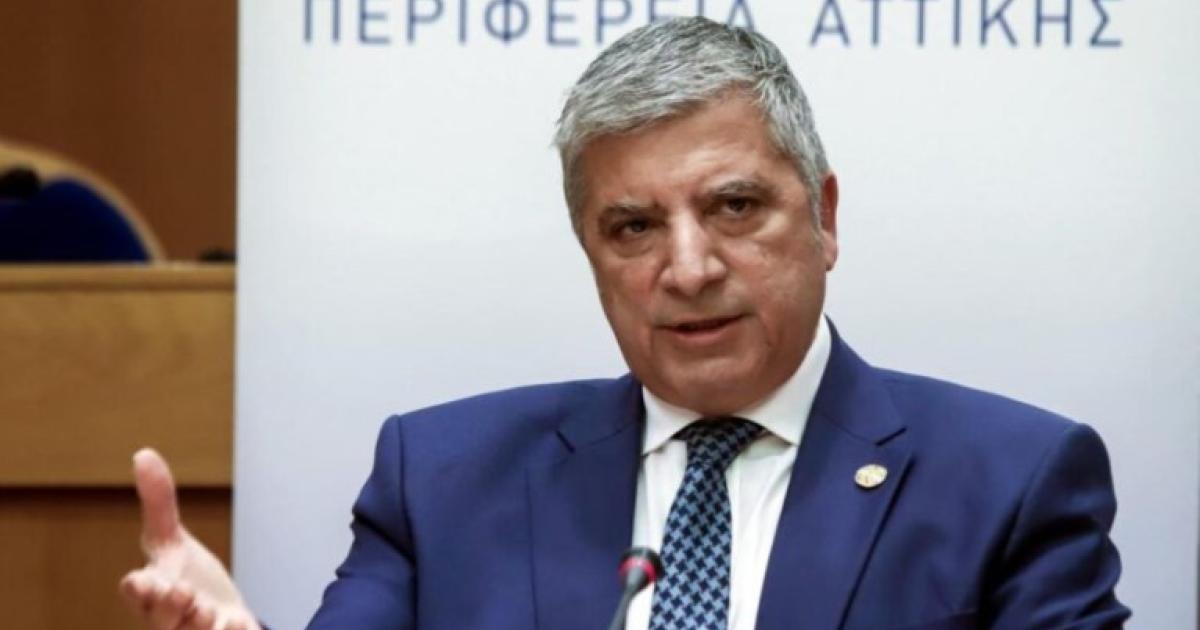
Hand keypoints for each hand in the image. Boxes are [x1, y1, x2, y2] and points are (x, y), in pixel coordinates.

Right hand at [119, 448, 260, 629]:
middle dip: (170, 607)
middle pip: (161, 619)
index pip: (136, 593)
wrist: (223, 619)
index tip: (142, 581)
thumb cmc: (189, 579)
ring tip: (211, 611)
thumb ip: (158, 504)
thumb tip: (143, 453)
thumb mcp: (172, 540)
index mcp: (153, 592)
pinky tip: (238, 623)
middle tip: (184, 593)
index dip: (138, 589)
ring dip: (200, 624)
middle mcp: (168, 620)